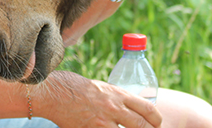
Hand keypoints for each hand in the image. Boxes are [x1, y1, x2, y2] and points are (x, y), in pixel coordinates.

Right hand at [39, 71, 161, 127]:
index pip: (148, 108)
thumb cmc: (75, 88)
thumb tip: (128, 109)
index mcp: (118, 94)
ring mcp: (104, 121)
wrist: (54, 92)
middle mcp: (114, 107)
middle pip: (142, 125)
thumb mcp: (101, 88)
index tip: (157, 124)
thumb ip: (116, 99)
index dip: (157, 120)